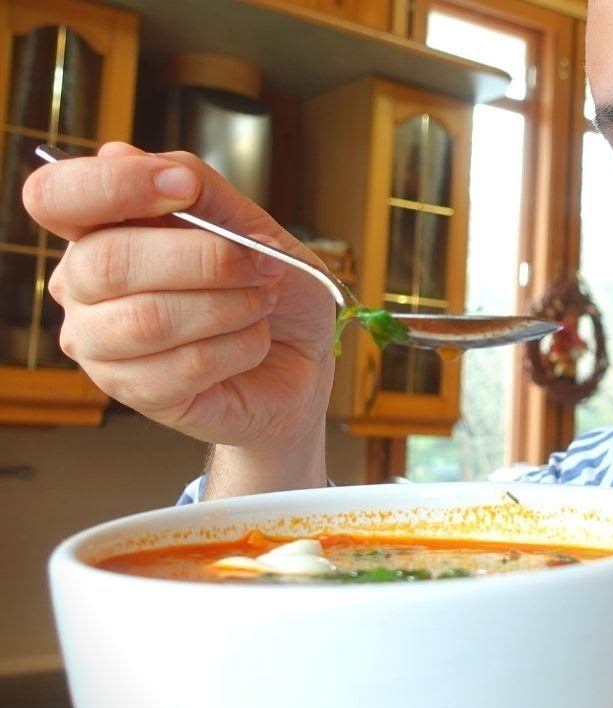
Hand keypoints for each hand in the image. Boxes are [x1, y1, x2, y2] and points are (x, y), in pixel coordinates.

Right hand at [23, 142, 334, 493]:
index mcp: (99, 229)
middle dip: (206, 259)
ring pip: (148, 320)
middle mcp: (83, 286)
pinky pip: (182, 367)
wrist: (303, 357)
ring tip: (263, 302)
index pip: (55, 197)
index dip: (112, 186)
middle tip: (263, 264)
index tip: (182, 186)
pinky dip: (240, 348)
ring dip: (230, 306)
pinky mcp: (135, 394)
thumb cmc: (269, 286)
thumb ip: (196, 187)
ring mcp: (101, 344)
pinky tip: (254, 342)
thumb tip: (120, 153)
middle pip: (108, 261)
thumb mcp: (250, 224)